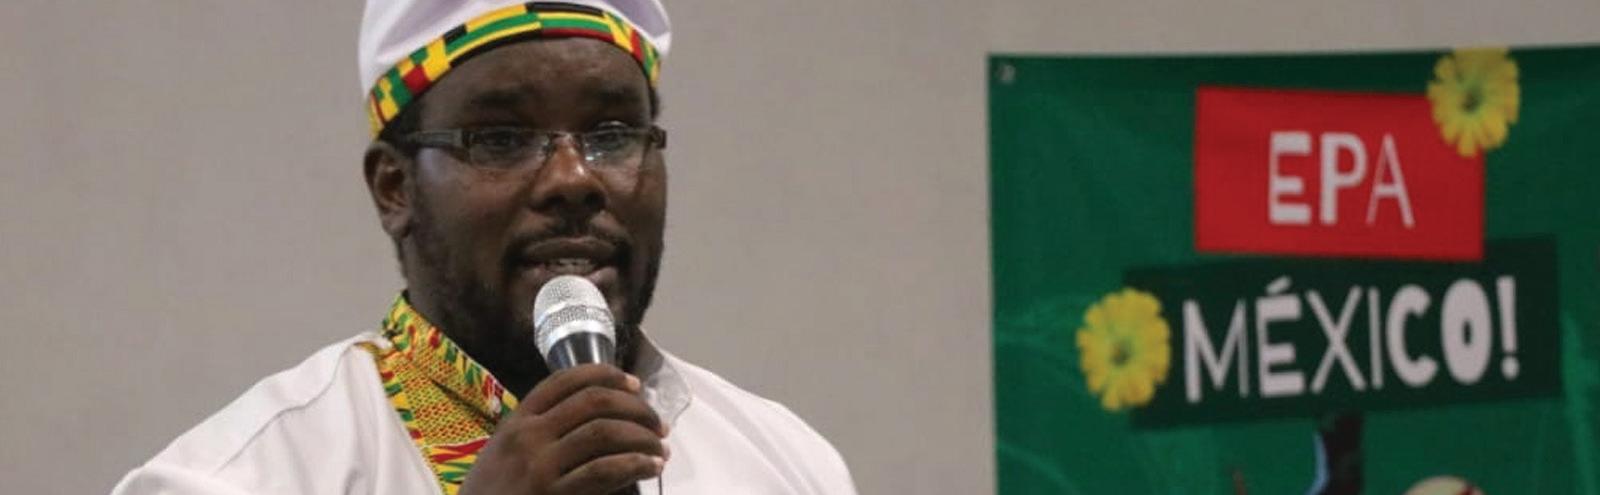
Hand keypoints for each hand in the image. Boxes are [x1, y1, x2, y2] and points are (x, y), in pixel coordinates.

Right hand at [459, 364, 668, 494]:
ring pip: (604, 432)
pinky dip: (635, 465)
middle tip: (657, 424)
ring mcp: (539, 465)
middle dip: (635, 408)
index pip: (565, 380)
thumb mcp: (505, 455)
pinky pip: (604, 471)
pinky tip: (650, 467)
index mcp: (517, 421)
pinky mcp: (553, 494)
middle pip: (593, 401)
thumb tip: (596, 420)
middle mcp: (528, 436)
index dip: (606, 375)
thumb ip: (539, 434)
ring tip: (660, 449)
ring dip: (641, 437)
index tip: (634, 385)